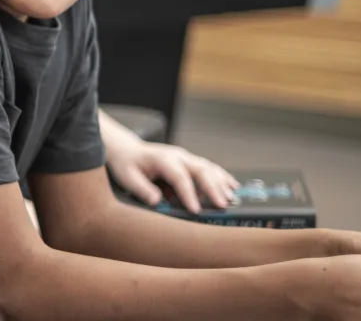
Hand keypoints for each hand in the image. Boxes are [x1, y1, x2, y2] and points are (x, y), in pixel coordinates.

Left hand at [105, 134, 237, 213]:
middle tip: (222, 205)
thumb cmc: (128, 165)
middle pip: (200, 170)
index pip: (179, 177)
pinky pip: (210, 168)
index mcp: (163, 159)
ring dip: (221, 183)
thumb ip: (141, 189)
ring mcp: (186, 157)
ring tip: (230, 199)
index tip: (195, 210)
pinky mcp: (191, 162)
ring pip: (208, 168)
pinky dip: (222, 177)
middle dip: (212, 188)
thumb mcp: (127, 177)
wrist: (129, 150)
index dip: (188, 194)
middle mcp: (178, 156)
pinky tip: (233, 187)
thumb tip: (157, 201)